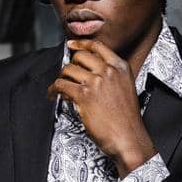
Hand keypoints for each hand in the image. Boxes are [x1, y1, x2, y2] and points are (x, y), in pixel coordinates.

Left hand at [46, 39, 155, 173]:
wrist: (128, 137)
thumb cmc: (127, 119)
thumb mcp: (125, 87)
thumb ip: (111, 75)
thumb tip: (89, 71)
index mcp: (120, 67)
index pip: (97, 46)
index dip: (81, 44)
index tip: (72, 45)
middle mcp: (108, 71)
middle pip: (80, 56)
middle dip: (70, 64)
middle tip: (67, 74)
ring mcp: (95, 82)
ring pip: (68, 70)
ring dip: (61, 78)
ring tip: (59, 87)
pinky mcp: (83, 95)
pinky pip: (61, 85)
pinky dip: (53, 89)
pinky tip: (53, 94)